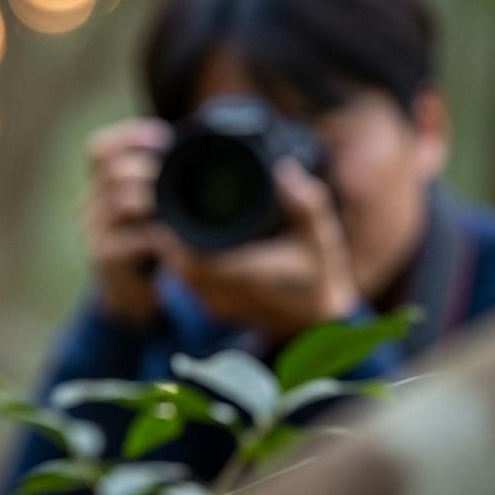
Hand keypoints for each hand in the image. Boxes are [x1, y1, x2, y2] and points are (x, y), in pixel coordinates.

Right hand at [81, 118, 170, 324]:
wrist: (128, 292)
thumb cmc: (145, 241)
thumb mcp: (148, 205)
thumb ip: (157, 178)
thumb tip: (194, 143)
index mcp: (100, 185)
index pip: (99, 148)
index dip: (129, 136)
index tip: (163, 138)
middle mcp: (91, 204)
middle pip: (110, 170)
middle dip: (144, 169)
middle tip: (165, 177)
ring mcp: (95, 233)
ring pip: (121, 202)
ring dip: (152, 200)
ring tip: (167, 206)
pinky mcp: (106, 258)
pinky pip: (133, 239)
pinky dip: (157, 235)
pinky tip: (170, 236)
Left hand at [155, 158, 358, 335]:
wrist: (322, 325)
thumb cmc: (320, 280)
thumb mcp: (321, 239)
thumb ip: (306, 205)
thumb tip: (285, 169)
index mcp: (243, 276)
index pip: (188, 259)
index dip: (173, 235)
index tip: (174, 206)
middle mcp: (225, 295)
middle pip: (177, 266)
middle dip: (172, 238)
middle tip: (175, 205)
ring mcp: (220, 305)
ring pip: (182, 277)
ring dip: (178, 252)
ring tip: (183, 219)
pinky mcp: (220, 310)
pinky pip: (192, 285)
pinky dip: (189, 265)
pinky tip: (197, 244)